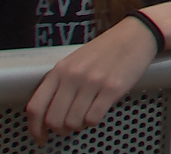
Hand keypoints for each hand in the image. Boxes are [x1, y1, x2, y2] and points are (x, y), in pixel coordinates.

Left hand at [25, 15, 157, 142]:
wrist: (136, 34)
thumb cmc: (107, 48)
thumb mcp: (76, 60)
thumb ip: (61, 82)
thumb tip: (51, 112)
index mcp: (60, 70)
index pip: (35, 107)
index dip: (34, 128)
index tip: (40, 137)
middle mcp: (73, 76)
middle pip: (54, 119)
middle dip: (60, 130)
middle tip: (67, 129)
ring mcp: (92, 82)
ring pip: (73, 122)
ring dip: (78, 126)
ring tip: (85, 118)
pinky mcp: (112, 88)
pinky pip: (93, 118)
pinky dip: (93, 122)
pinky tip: (97, 112)